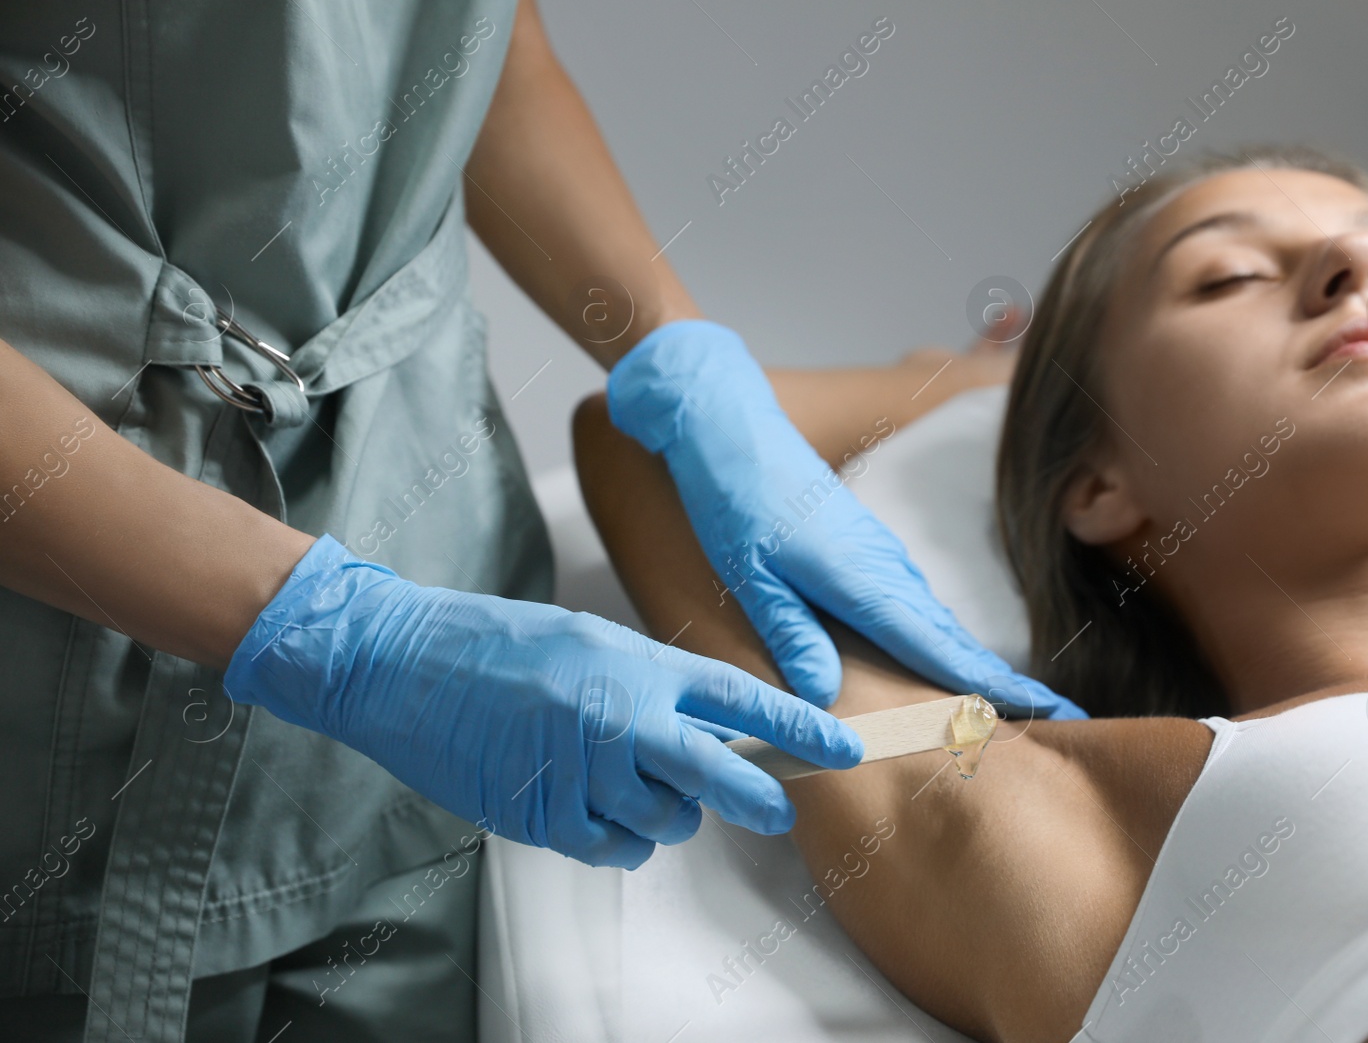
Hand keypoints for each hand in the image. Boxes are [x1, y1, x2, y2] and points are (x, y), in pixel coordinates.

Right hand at [223, 536, 863, 868]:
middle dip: (760, 797)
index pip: (739, 700)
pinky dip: (616, 838)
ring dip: (664, 812)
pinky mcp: (544, 815)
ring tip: (624, 781)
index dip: (797, 728)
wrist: (402, 664)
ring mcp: (582, 771)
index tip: (842, 746)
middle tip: (781, 811)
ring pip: (664, 820)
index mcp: (636, 666)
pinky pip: (612, 848)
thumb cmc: (496, 645)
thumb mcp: (590, 642)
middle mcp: (620, 719)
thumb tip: (707, 728)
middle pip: (718, 774)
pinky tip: (593, 807)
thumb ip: (651, 684)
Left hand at [606, 320, 1086, 718]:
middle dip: (1005, 685)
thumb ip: (789, 633)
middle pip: (955, 640)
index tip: (1050, 713)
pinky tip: (947, 664)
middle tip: (1058, 724)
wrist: (733, 428)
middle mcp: (886, 569)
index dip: (994, 687)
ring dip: (974, 667)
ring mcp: (883, 557)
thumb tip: (825, 695)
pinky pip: (918, 606)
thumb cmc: (735, 498)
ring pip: (938, 624)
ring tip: (1013, 708)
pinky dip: (942, 641)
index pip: (941, 648)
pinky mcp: (870, 551)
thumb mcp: (749, 573)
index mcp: (862, 580)